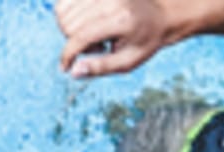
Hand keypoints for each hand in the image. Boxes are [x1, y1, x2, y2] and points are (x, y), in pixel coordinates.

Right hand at [54, 0, 169, 76]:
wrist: (161, 14)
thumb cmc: (145, 40)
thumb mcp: (128, 61)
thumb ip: (101, 67)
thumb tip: (73, 72)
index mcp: (121, 20)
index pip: (80, 37)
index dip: (67, 55)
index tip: (65, 67)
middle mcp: (111, 0)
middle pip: (68, 25)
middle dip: (74, 42)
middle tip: (97, 46)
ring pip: (62, 12)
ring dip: (70, 28)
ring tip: (92, 33)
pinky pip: (65, 2)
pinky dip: (68, 14)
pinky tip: (85, 22)